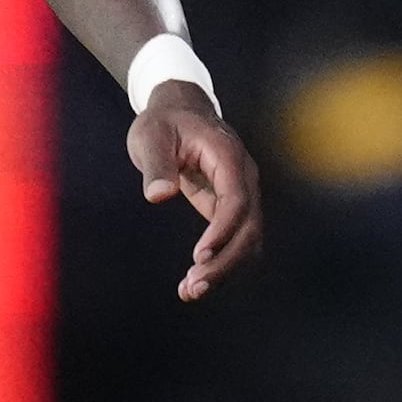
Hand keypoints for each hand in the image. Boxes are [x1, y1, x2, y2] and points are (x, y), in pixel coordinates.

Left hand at [131, 88, 264, 301]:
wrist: (180, 110)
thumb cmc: (164, 121)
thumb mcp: (151, 135)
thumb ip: (156, 164)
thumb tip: (158, 194)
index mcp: (227, 157)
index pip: (236, 200)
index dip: (222, 231)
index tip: (199, 256)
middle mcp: (243, 178)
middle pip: (249, 227)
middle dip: (225, 261)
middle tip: (193, 287)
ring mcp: (241, 193)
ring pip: (247, 240)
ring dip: (224, 269)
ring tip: (190, 291)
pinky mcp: (230, 207)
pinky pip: (236, 240)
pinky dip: (221, 262)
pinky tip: (195, 282)